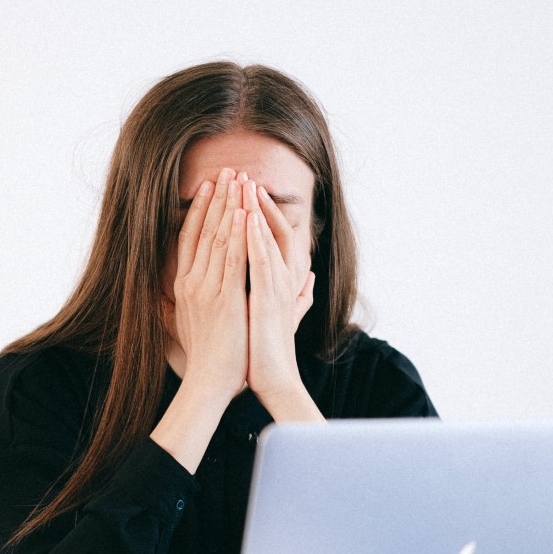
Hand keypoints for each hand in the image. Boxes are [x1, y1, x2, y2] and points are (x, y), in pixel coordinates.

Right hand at [164, 167, 248, 402]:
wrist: (209, 382)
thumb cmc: (206, 358)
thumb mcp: (190, 323)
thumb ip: (189, 302)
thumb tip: (179, 292)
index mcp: (184, 286)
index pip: (190, 238)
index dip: (200, 210)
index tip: (210, 186)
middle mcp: (192, 282)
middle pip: (204, 231)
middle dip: (218, 198)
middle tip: (229, 170)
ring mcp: (207, 289)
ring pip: (219, 238)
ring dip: (230, 206)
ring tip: (240, 179)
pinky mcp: (225, 298)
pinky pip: (233, 259)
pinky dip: (239, 234)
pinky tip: (246, 212)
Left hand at [244, 179, 318, 414]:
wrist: (274, 380)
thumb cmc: (271, 351)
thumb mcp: (282, 315)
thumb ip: (298, 296)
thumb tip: (311, 280)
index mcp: (282, 281)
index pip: (272, 236)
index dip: (260, 212)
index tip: (244, 191)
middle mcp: (283, 279)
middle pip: (270, 229)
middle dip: (255, 201)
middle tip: (241, 174)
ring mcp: (277, 287)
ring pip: (266, 239)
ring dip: (255, 210)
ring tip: (243, 184)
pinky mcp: (267, 299)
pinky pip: (260, 261)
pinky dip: (253, 238)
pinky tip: (244, 218)